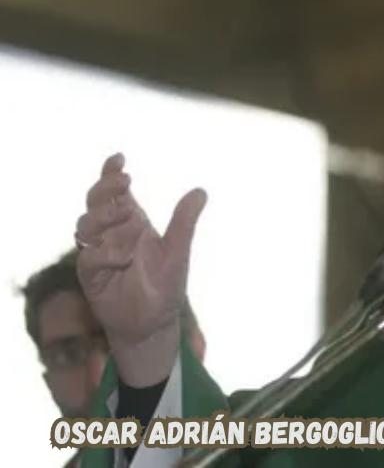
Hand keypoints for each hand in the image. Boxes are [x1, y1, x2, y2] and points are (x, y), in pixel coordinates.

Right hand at [74, 153, 206, 384]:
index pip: (115, 192)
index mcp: (130, 221)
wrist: (155, 321)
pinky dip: (106, 253)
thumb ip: (185, 221)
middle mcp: (110, 233)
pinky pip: (89, 258)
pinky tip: (125, 255)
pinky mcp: (91, 277)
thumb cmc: (165, 283)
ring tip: (130, 218)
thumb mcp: (178, 249)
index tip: (119, 159)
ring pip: (85, 226)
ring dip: (105, 218)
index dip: (111, 173)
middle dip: (105, 188)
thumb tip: (201, 191)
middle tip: (125, 181)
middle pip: (95, 202)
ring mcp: (98, 253)